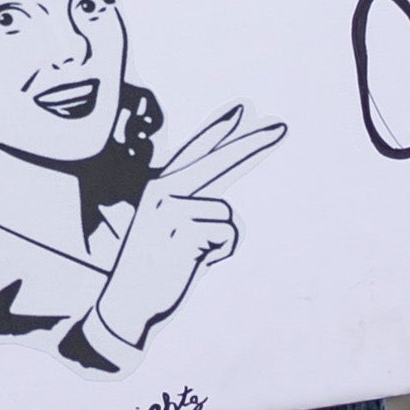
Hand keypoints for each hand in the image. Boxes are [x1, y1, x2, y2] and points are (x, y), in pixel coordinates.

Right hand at [90, 107, 285, 342]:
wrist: (128, 301)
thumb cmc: (154, 271)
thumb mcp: (171, 233)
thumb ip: (196, 214)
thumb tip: (227, 212)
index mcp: (161, 189)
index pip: (196, 152)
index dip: (220, 130)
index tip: (243, 108)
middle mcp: (165, 191)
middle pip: (220, 162)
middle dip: (252, 144)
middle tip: (281, 126)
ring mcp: (174, 208)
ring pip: (228, 216)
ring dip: (220, 242)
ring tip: (189, 257)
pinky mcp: (185, 228)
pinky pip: (228, 235)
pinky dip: (220, 253)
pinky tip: (191, 262)